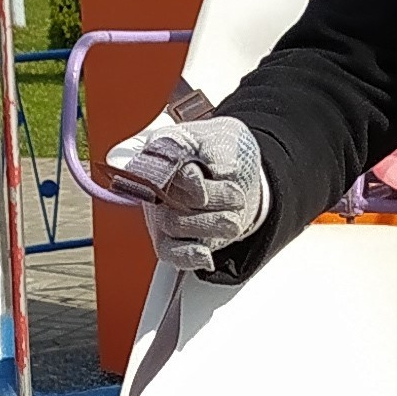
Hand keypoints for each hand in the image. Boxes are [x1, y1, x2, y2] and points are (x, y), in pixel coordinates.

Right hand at [106, 115, 266, 274]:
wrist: (240, 175)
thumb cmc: (225, 150)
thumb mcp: (227, 139)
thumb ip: (215, 152)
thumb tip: (201, 177)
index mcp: (161, 148)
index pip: (161, 165)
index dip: (185, 181)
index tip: (204, 191)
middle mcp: (155, 181)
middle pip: (167, 199)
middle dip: (209, 203)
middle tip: (236, 197)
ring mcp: (161, 211)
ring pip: (173, 225)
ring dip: (209, 225)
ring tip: (233, 220)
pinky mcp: (170, 238)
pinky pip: (170, 253)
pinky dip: (188, 256)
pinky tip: (205, 255)